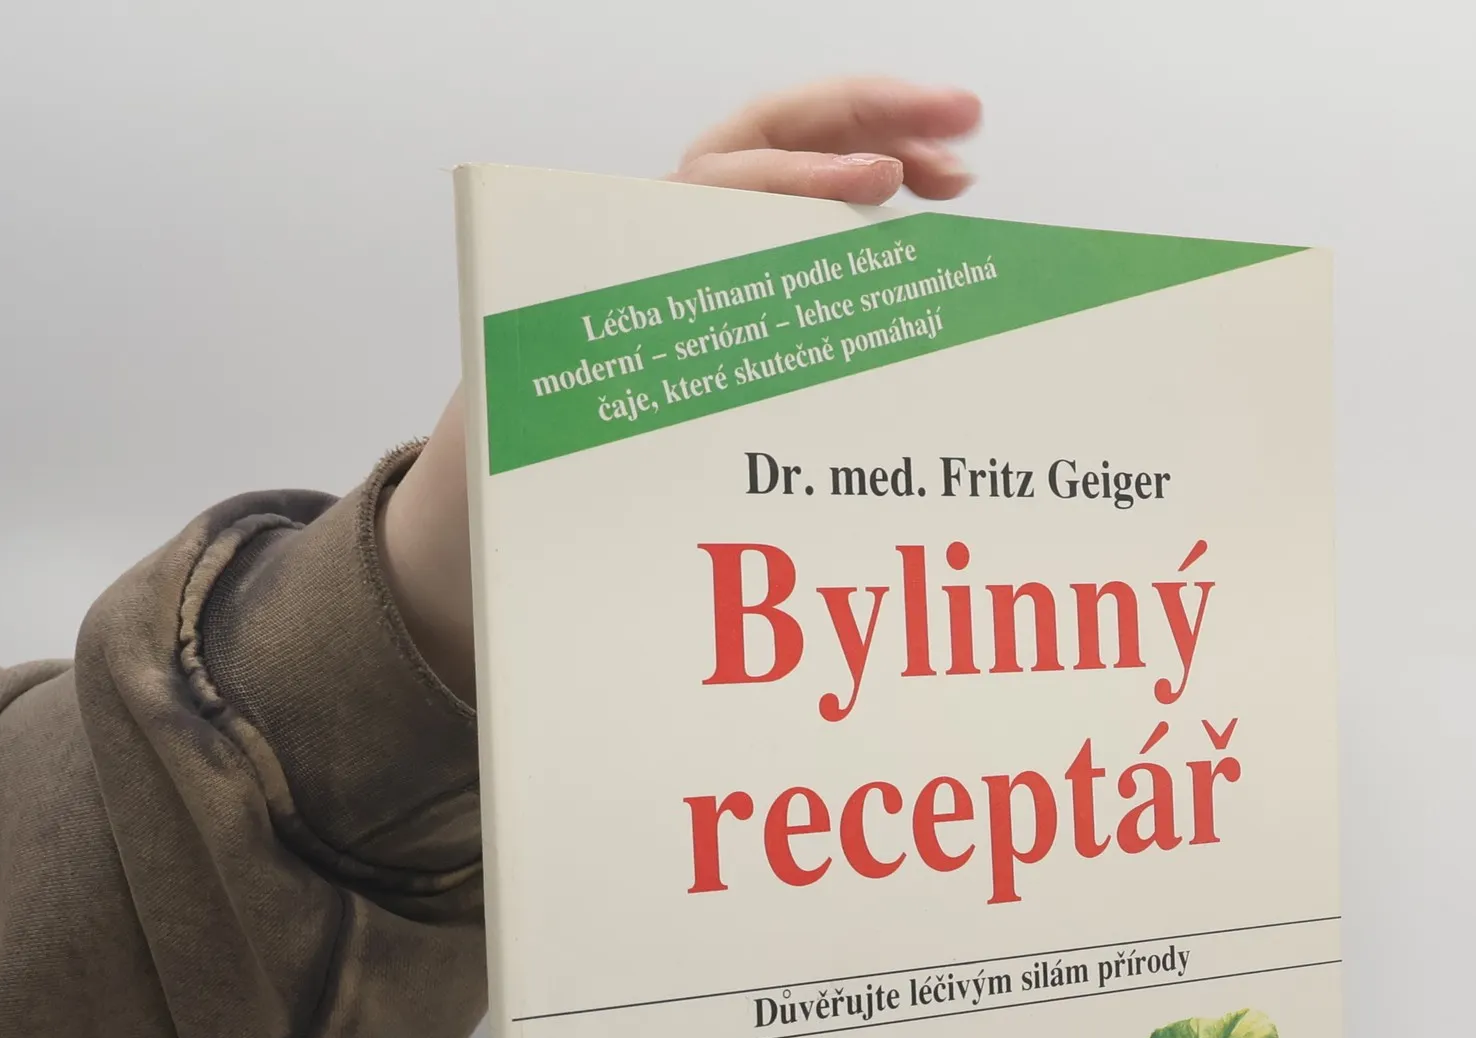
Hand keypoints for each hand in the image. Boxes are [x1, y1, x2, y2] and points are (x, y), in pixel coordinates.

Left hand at [377, 78, 981, 704]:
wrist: (514, 443)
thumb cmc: (554, 447)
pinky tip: (925, 199)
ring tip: (961, 162)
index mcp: (635, 259)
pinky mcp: (732, 241)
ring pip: (797, 150)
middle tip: (958, 121)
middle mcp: (669, 223)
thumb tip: (718, 483)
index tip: (877, 188)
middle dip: (870, 116)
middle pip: (776, 134)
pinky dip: (869, 177)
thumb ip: (652, 439)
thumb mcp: (588, 441)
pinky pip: (804, 187)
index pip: (727, 190)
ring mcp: (705, 222)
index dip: (804, 184)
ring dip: (883, 139)